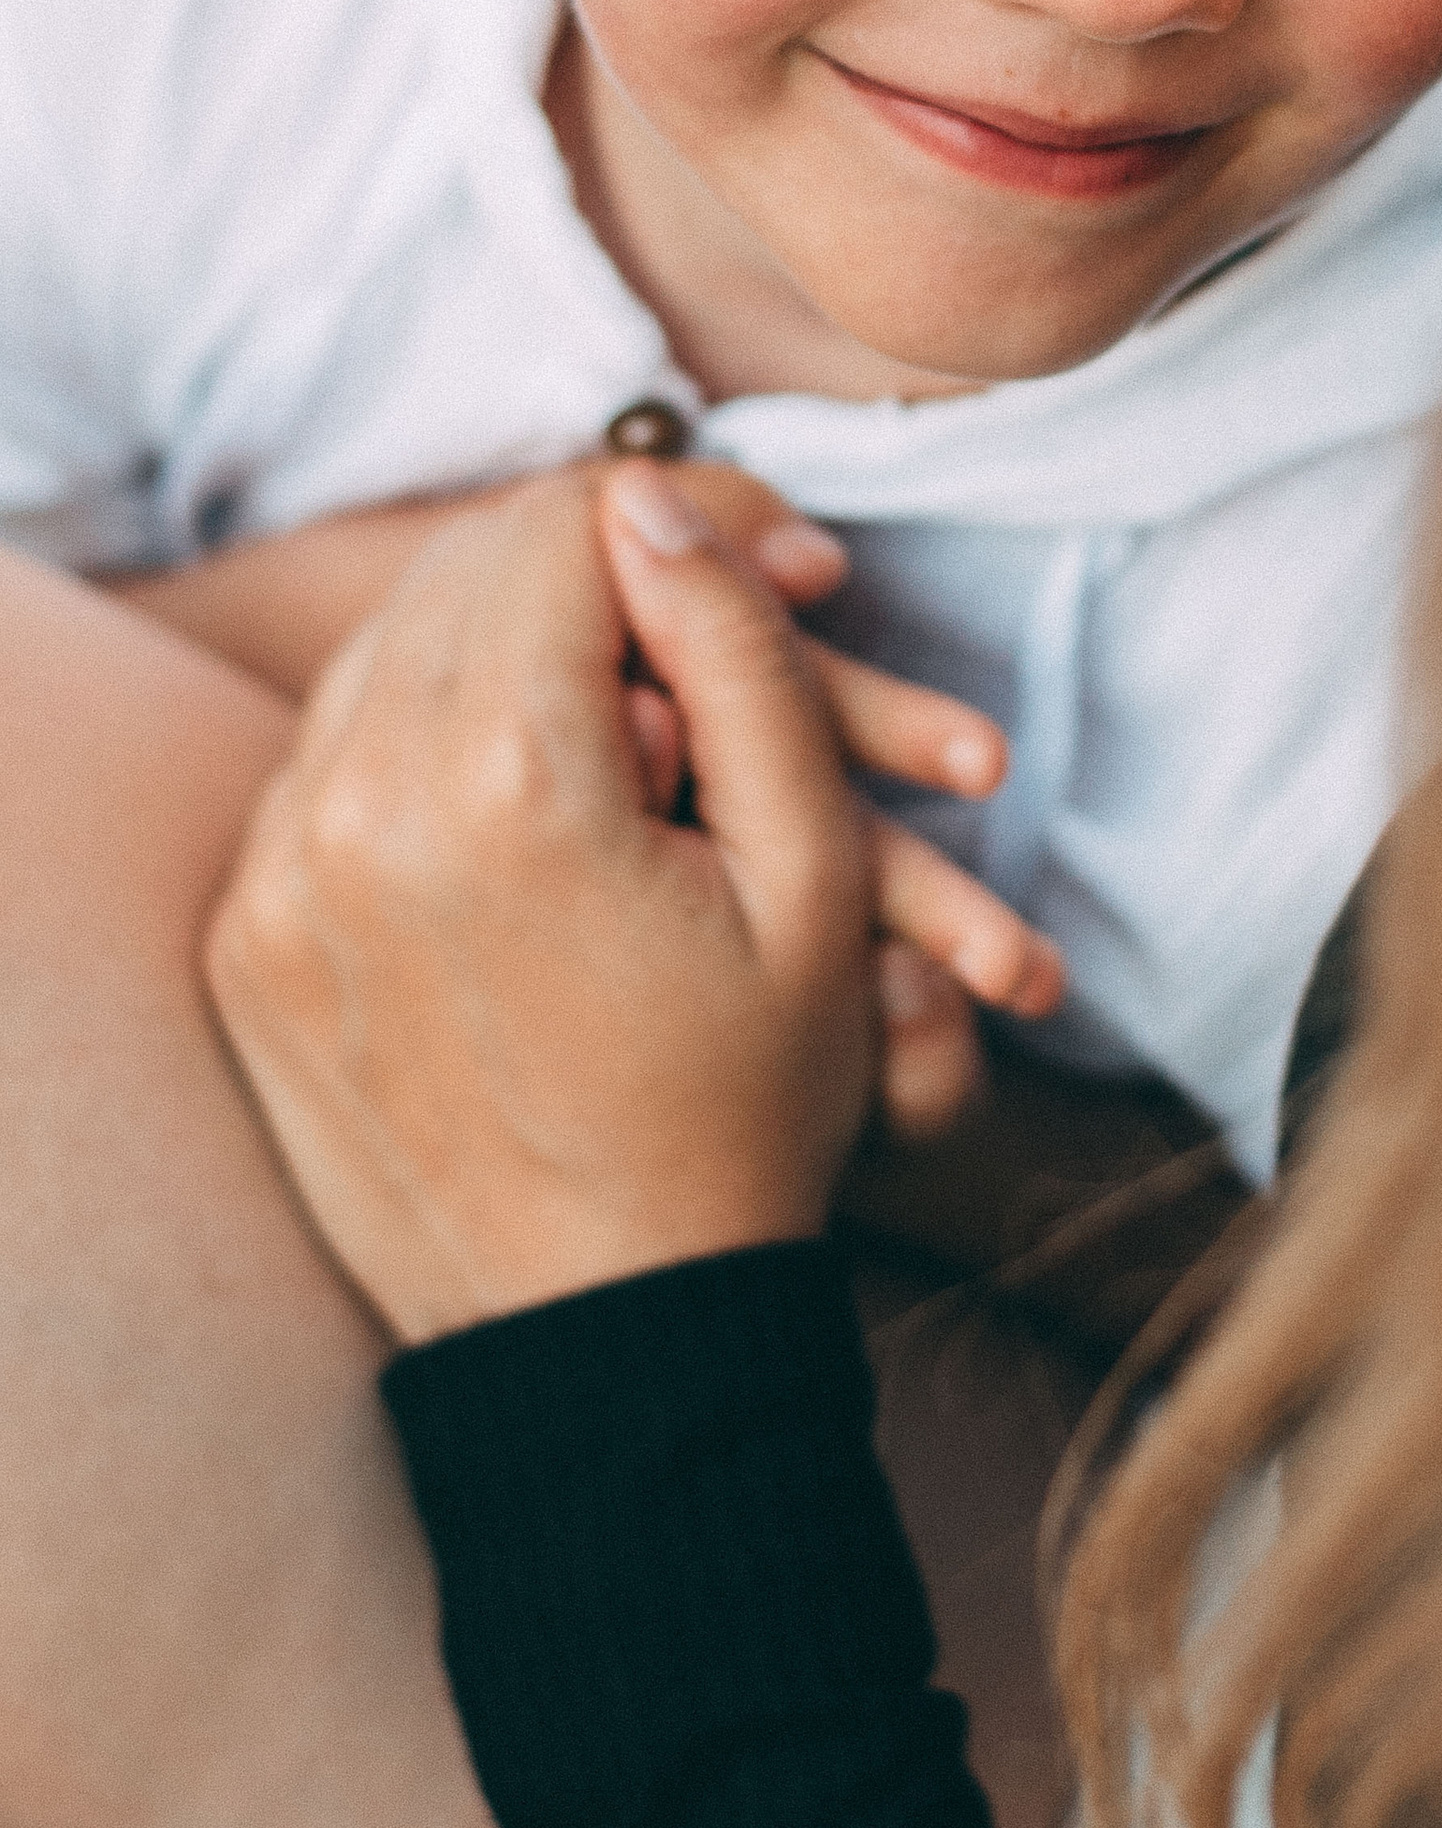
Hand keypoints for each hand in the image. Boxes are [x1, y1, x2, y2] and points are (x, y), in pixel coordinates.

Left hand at [208, 466, 982, 1337]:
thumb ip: (739, 653)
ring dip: (519, 636)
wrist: (607, 1331)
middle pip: (470, 564)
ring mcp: (280, 878)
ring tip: (646, 699)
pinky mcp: (244, 938)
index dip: (696, 513)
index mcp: (510, 782)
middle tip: (736, 607)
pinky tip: (535, 786)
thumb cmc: (744, 1106)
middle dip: (612, 559)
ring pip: (389, 647)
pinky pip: (331, 761)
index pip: (570, 523)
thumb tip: (654, 496)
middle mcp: (360, 809)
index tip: (797, 560)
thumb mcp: (811, 873)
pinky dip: (432, 736)